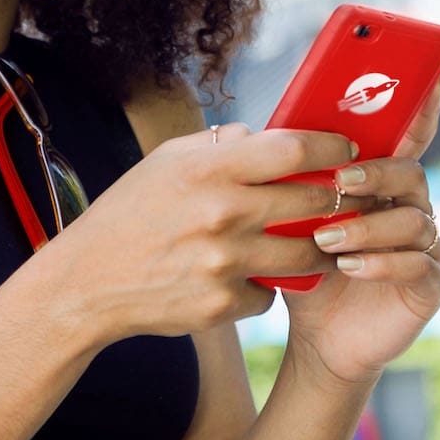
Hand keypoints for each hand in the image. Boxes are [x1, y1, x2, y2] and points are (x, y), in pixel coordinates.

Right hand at [31, 123, 381, 345]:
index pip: (293, 150)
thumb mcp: (166, 161)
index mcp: (208, 169)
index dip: (331, 148)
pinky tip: (254, 276)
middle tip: (352, 197)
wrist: (87, 282)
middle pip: (314, 202)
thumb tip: (263, 134)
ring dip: (323, 247)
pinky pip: (271, 293)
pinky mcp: (223, 305)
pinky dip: (268, 285)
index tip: (347, 150)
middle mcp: (222, 214)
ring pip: (308, 255)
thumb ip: (219, 145)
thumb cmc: (130, 213)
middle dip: (341, 199)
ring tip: (325, 240)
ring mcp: (225, 263)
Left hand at [282, 76, 439, 387]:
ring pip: (413, 220)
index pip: (408, 137)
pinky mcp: (431, 285)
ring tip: (327, 239)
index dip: (422, 107)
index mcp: (382, 182)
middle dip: (376, 174)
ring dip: (368, 226)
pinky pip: (419, 264)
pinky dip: (383, 262)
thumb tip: (259, 131)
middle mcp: (412, 207)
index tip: (430, 78)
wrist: (316, 336)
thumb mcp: (290, 217)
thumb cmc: (303, 266)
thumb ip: (290, 178)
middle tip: (340, 181)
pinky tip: (349, 267)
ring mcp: (427, 246)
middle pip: (410, 173)